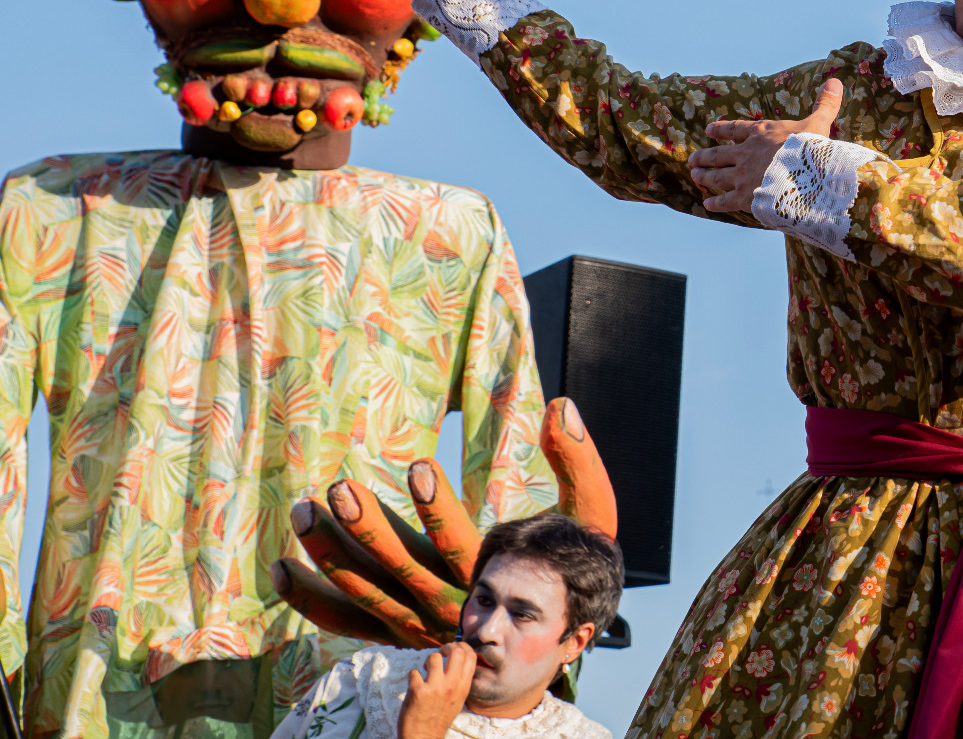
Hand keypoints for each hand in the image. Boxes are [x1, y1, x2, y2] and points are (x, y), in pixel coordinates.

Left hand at [275, 398, 615, 646]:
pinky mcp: (397, 630)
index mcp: (495, 574)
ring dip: (331, 556)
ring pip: (365, 595)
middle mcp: (451, 604)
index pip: (460, 545)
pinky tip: (282, 567)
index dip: (438, 508)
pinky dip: (310, 600)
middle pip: (400, 571)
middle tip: (339, 488)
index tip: (420, 465)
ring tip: (307, 511)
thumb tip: (561, 407)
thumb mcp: (592, 514)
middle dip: (367, 531)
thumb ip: (579, 462)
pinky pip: (346, 621)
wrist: (545, 644)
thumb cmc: (573, 566)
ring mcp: (418, 623)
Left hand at [399, 642, 476, 738]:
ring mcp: (435, 687)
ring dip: (428, 660)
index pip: (470, 655)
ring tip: (426, 670)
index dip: (462, 646)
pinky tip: (415, 685)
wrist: (424, 738)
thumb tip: (456, 659)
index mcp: (463, 687)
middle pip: (456, 651)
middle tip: (440, 654)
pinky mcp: (418, 691)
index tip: (453, 649)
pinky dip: (413, 676)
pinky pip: (415, 672)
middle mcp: (452, 685)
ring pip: (434, 657)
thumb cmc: (440, 718)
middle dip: (446, 647)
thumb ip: (459, 680)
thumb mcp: (458, 699)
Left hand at [688, 78, 843, 213]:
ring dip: (704, 176)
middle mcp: (745, 153)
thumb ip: (825, 104)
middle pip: (719, 154)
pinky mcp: (744, 198)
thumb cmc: (812, 149)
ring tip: (694, 175)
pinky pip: (724, 201)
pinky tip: (707, 204)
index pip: (735, 129)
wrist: (805, 177)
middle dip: (705, 156)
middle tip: (692, 159)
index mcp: (761, 133)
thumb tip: (836, 80)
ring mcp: (742, 176)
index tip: (708, 130)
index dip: (721, 129)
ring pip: (716, 176)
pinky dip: (715, 203)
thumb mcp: (818, 122)